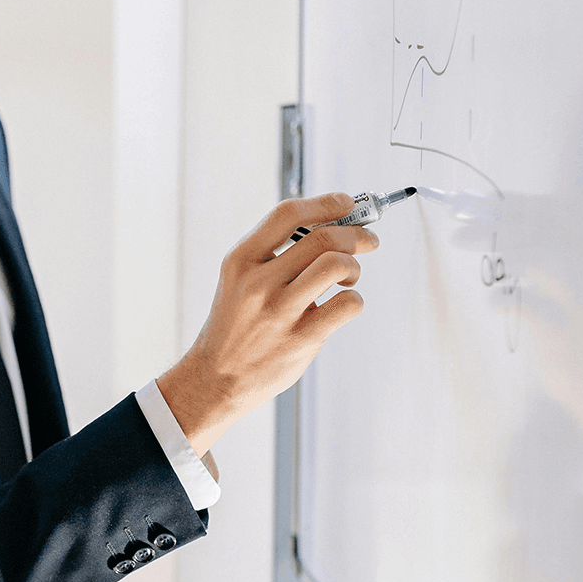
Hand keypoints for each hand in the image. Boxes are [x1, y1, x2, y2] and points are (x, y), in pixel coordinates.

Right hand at [157, 194, 378, 456]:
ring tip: (349, 278)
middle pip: (322, 238)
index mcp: (241, 261)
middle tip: (367, 241)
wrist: (216, 378)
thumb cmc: (235, 325)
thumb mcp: (239, 281)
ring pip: (336, 266)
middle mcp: (258, 283)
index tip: (345, 203)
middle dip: (356, 234)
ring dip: (354, 266)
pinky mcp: (300, 339)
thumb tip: (329, 226)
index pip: (287, 215)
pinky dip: (354, 300)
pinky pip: (346, 305)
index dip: (325, 203)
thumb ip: (274, 254)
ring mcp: (279, 312)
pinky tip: (342, 305)